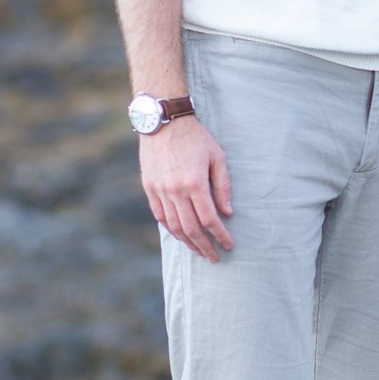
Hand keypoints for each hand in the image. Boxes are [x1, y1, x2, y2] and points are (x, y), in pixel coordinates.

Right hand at [140, 116, 232, 259]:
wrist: (163, 121)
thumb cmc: (195, 137)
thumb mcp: (217, 157)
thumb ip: (223, 186)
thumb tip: (228, 212)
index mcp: (195, 183)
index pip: (209, 219)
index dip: (220, 235)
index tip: (228, 245)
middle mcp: (175, 190)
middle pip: (191, 228)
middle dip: (205, 246)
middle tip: (215, 257)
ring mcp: (160, 190)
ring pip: (174, 226)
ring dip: (188, 242)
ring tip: (199, 251)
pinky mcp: (149, 188)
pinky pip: (160, 216)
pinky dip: (171, 229)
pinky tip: (181, 236)